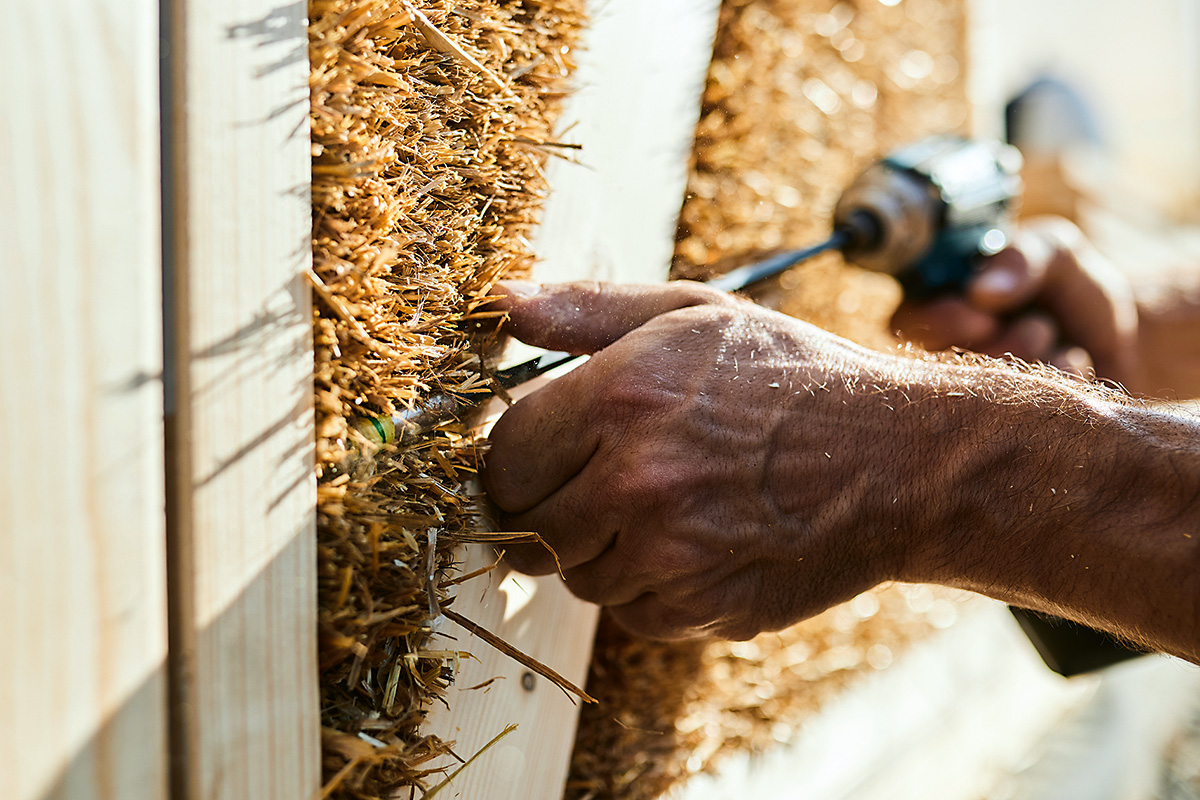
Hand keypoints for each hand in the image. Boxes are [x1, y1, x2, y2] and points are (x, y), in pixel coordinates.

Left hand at [482, 281, 957, 640]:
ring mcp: (668, 556)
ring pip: (573, 575)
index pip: (502, 456)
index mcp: (620, 398)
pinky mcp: (700, 610)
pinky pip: (627, 611)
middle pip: (524, 526)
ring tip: (663, 504)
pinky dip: (645, 585)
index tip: (547, 449)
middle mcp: (634, 483)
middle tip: (602, 477)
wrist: (897, 459)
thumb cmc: (790, 377)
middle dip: (549, 503)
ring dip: (598, 547)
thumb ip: (584, 309)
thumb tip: (497, 304)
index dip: (519, 455)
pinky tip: (694, 542)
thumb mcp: (691, 313)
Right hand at [892, 217, 1139, 389]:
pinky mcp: (1010, 427)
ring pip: (994, 390)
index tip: (984, 319)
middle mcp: (945, 357)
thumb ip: (1020, 259)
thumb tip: (980, 293)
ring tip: (1058, 341)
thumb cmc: (1071, 290)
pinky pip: (1037, 410)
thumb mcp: (1056, 254)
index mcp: (937, 307)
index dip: (941, 323)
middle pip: (949, 367)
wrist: (1123, 338)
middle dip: (1007, 344)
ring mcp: (975, 399)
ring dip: (1041, 358)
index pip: (908, 322)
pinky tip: (1072, 368)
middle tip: (1039, 326)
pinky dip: (1066, 381)